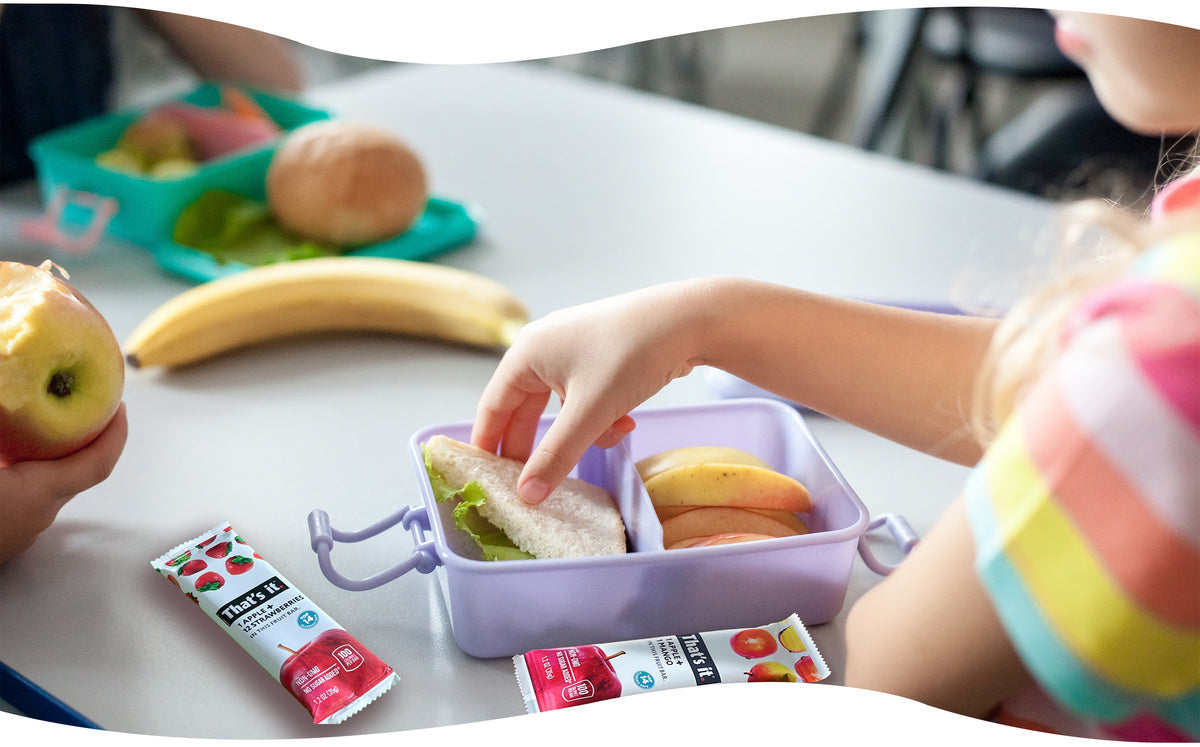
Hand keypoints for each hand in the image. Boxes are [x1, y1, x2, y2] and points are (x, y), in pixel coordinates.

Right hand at [0, 403, 127, 563]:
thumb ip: (0, 423)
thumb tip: (5, 396)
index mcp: (36, 494)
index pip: (97, 463)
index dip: (115, 433)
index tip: (119, 407)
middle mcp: (36, 516)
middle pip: (74, 472)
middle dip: (80, 438)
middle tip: (73, 406)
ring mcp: (18, 532)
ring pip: (44, 487)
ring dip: (45, 457)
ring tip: (31, 426)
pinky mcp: (2, 539)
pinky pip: (20, 499)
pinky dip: (20, 474)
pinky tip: (2, 458)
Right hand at [472, 281, 713, 502]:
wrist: (689, 320)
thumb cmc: (631, 354)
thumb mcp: (590, 412)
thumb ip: (555, 456)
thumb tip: (527, 495)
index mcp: (526, 354)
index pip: (492, 407)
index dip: (487, 445)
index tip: (486, 482)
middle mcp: (543, 349)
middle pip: (525, 410)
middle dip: (539, 446)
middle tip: (536, 484)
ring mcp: (572, 352)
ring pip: (562, 409)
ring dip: (583, 431)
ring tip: (611, 435)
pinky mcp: (599, 358)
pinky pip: (586, 399)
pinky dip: (601, 417)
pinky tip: (627, 421)